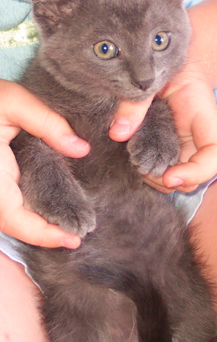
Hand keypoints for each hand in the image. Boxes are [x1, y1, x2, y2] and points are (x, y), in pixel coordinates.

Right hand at [0, 79, 89, 247]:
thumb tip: (81, 149)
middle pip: (14, 224)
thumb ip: (47, 121)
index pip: (13, 218)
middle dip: (43, 235)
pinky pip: (9, 205)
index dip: (41, 234)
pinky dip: (29, 211)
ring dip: (36, 226)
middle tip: (77, 235)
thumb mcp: (11, 101)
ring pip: (10, 217)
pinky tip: (50, 209)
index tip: (71, 240)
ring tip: (68, 227)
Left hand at [109, 58, 216, 193]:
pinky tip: (135, 163)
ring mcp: (183, 140)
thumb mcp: (149, 75)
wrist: (160, 51)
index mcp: (201, 113)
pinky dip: (152, 173)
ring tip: (137, 167)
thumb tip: (118, 133)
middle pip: (199, 171)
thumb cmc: (161, 59)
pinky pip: (166, 166)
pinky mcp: (168, 143)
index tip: (170, 177)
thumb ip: (134, 102)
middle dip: (173, 181)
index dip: (199, 171)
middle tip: (143, 170)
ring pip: (183, 174)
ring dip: (161, 180)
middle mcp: (197, 132)